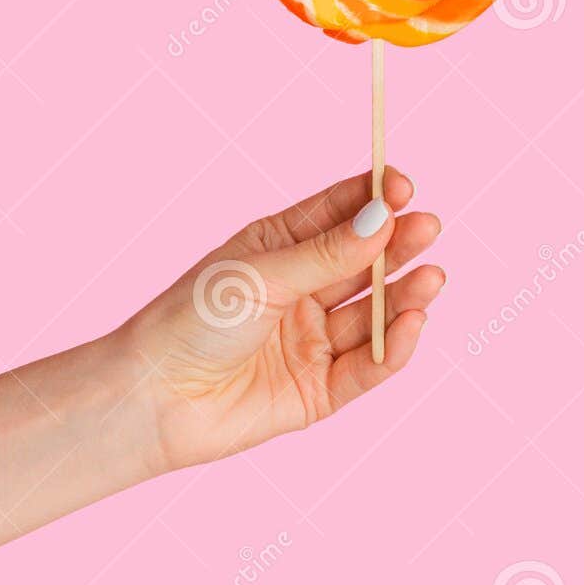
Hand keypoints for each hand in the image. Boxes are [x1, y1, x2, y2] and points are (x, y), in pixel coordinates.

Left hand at [117, 168, 444, 471]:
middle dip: (398, 245)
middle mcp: (301, 291)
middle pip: (364, 263)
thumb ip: (327, 254)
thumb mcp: (262, 275)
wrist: (152, 398)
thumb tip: (384, 218)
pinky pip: (367, 367)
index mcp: (279, 248)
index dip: (374, 200)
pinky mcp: (319, 390)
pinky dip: (392, 348)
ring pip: (372, 314)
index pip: (338, 214)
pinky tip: (412, 323)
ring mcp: (312, 341)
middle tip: (429, 228)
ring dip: (404, 296)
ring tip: (432, 277)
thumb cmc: (190, 321)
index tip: (404, 186)